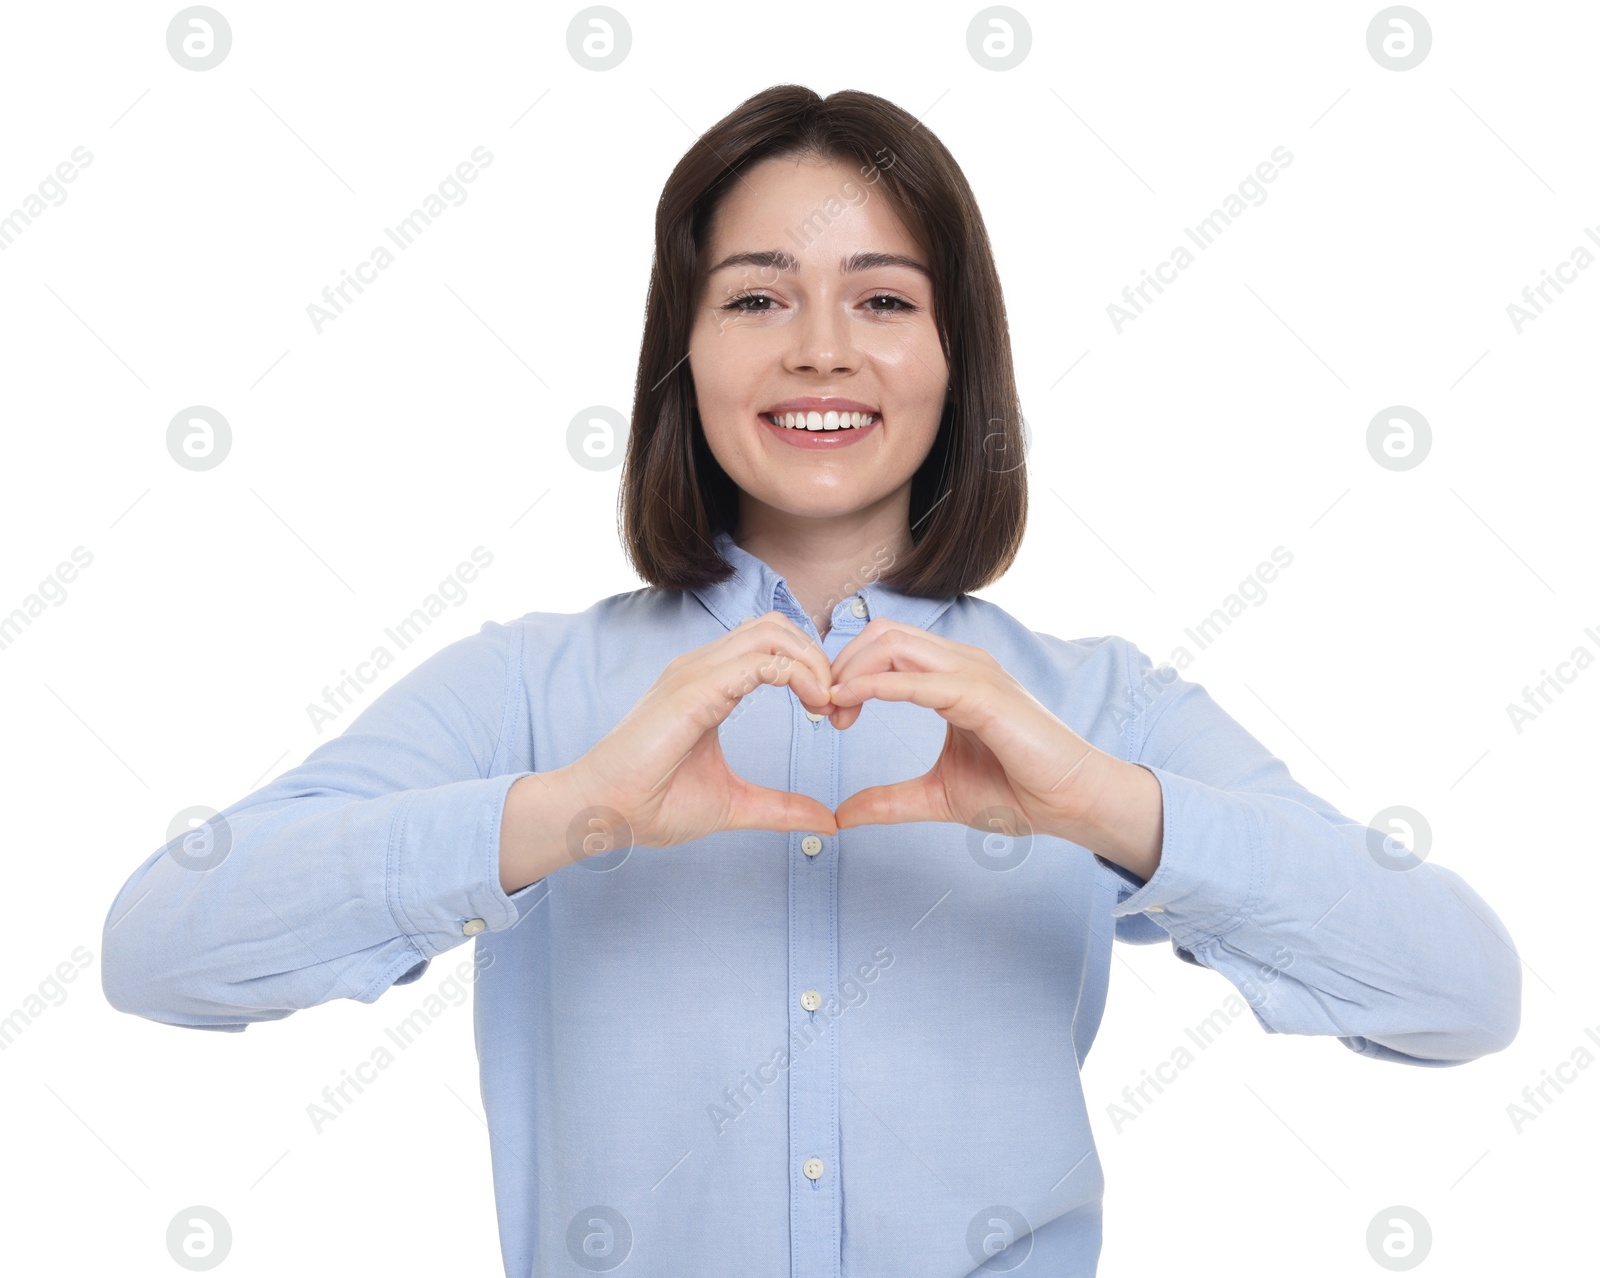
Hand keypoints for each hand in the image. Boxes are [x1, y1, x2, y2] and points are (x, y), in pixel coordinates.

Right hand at [568, 613, 839, 848]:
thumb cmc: (652, 804)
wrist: (603, 813)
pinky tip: (812, 706)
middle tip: (837, 705)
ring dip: (812, 662)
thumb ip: (780, 808)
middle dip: (818, 658)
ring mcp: (695, 673)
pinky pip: (756, 662)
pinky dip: (795, 675)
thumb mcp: (734, 805)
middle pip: (776, 628)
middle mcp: (702, 667)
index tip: (832, 713)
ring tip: (826, 703)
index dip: (812, 668)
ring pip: (771, 634)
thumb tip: (828, 822)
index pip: (771, 645)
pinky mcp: (693, 691)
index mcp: (709, 683)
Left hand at [826, 620, 1162, 874]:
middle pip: (882, 634)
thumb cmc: (1018, 791)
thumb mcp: (936, 795)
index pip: (886, 646)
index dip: (847, 670)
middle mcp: (962, 663)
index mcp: (951, 676)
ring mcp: (974, 673)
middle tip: (823, 710)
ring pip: (894, 645)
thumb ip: (889, 800)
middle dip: (841, 664)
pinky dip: (877, 685)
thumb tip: (841, 815)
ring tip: (833, 710)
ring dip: (852, 671)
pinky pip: (918, 679)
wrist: (1072, 803)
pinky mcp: (983, 695)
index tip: (827, 713)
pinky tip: (852, 702)